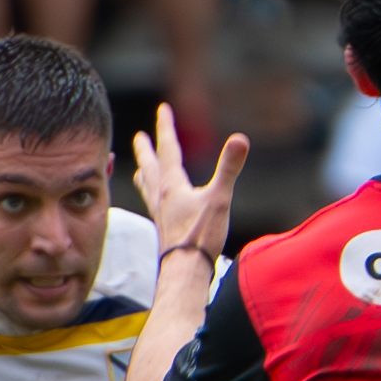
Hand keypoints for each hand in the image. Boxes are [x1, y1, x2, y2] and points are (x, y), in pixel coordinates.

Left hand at [133, 103, 248, 259]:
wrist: (186, 271)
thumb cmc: (201, 237)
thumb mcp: (219, 199)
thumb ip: (229, 168)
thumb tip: (241, 139)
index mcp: (173, 185)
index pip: (168, 149)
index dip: (165, 127)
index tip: (162, 109)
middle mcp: (162, 197)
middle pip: (151, 167)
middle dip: (147, 150)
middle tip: (139, 138)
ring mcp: (161, 214)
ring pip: (148, 187)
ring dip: (145, 174)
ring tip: (140, 169)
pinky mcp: (165, 229)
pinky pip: (154, 205)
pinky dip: (152, 196)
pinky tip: (158, 204)